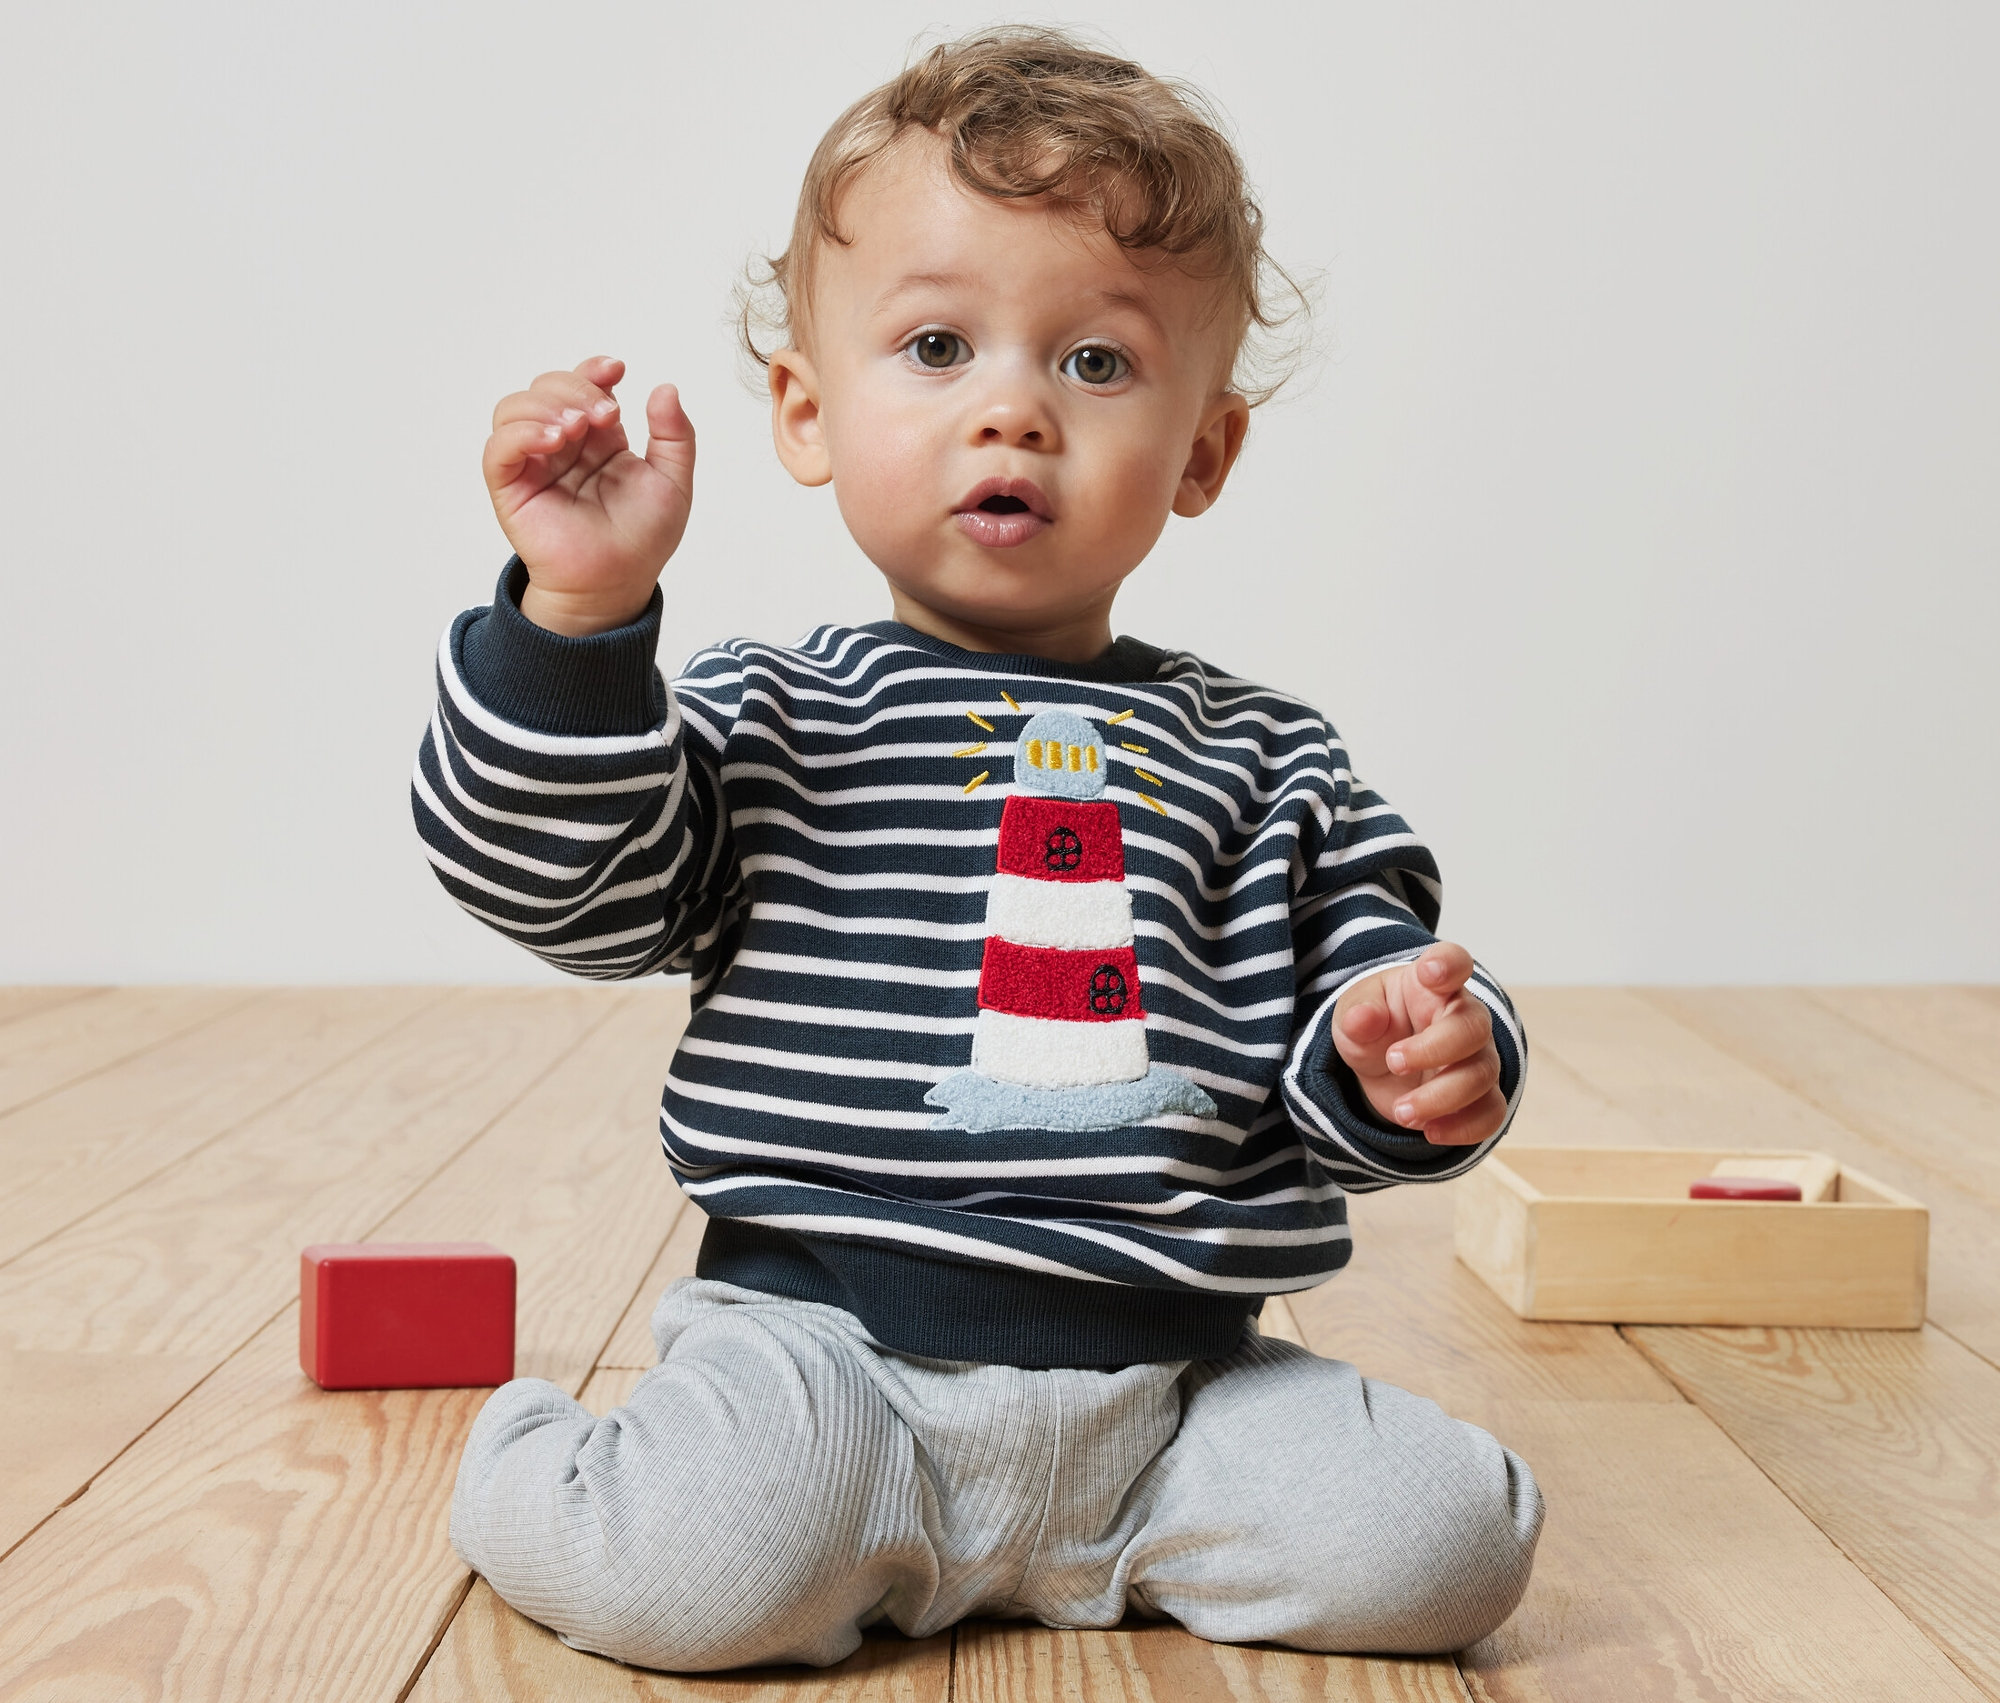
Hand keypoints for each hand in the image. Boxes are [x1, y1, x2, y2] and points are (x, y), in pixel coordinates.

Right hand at [483, 355, 695, 635]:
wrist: (618, 583)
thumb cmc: (642, 539)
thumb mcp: (672, 482)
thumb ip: (675, 435)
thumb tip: (664, 388)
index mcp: (598, 437)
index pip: (583, 384)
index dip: (593, 369)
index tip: (616, 370)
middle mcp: (563, 445)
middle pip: (548, 387)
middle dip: (576, 388)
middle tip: (604, 415)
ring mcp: (534, 463)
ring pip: (515, 407)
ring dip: (546, 405)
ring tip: (576, 429)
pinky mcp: (511, 486)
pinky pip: (499, 447)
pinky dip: (521, 433)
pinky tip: (553, 440)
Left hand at [1331, 942, 1504, 1145]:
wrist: (1382, 1065)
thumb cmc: (1374, 1025)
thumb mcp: (1353, 1015)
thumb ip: (1357, 1014)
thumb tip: (1363, 1019)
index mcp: (1432, 986)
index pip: (1454, 962)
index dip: (1448, 964)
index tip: (1430, 973)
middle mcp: (1462, 1017)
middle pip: (1473, 1027)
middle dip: (1434, 1049)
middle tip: (1393, 1062)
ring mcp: (1477, 1057)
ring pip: (1480, 1075)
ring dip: (1440, 1098)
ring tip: (1401, 1112)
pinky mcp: (1480, 1096)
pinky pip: (1491, 1112)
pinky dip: (1464, 1127)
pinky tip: (1430, 1132)